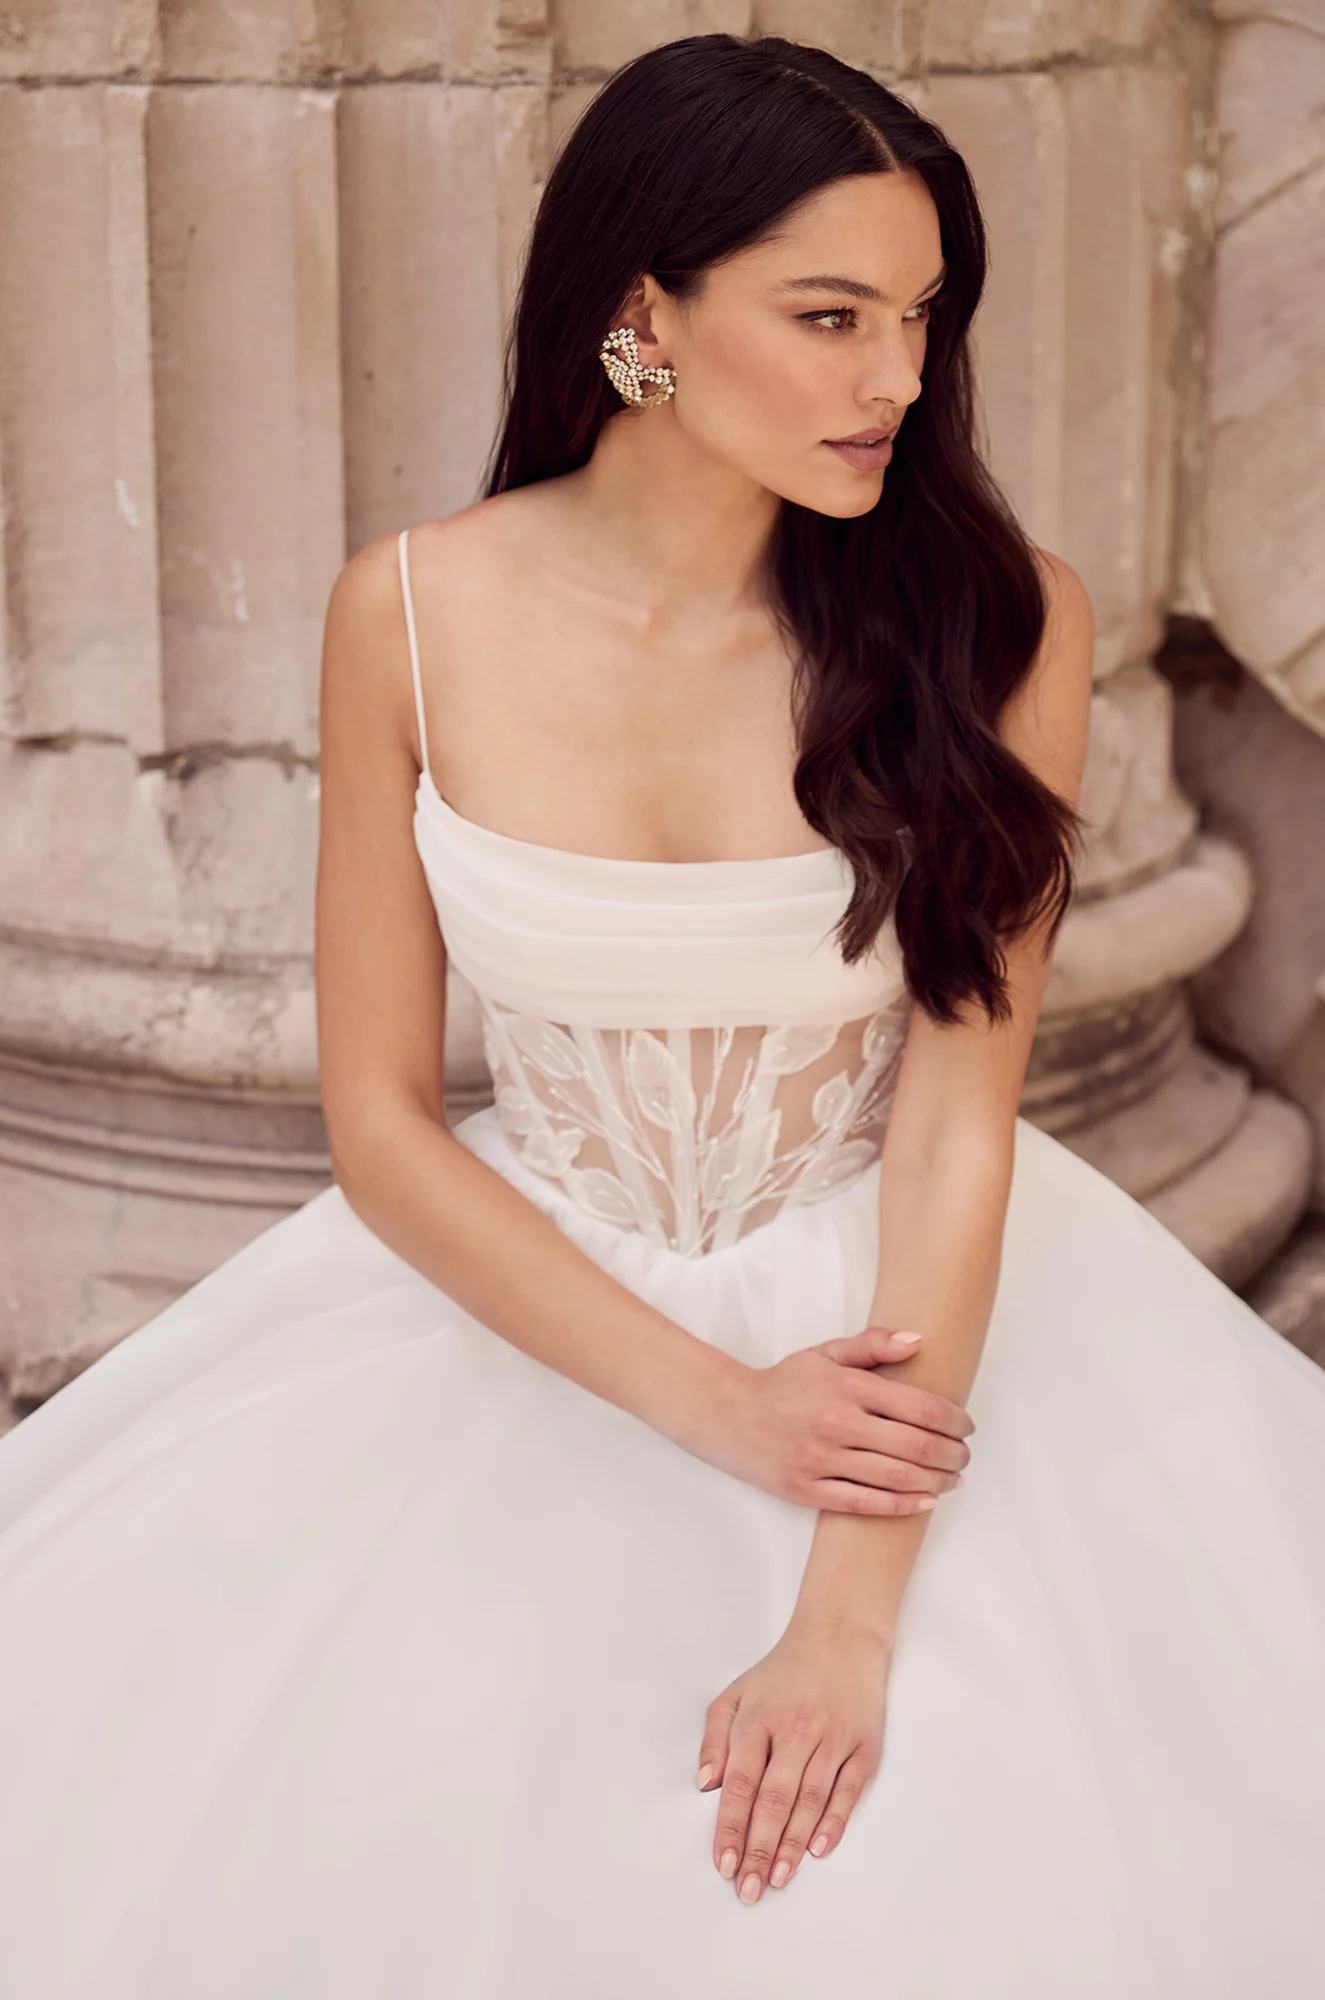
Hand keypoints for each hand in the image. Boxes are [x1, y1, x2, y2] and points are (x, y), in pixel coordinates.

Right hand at [697, 1325, 973, 1515]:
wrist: (727, 1413)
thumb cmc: (782, 1384)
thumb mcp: (825, 1354)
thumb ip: (872, 1345)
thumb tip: (917, 1340)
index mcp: (846, 1387)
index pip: (919, 1407)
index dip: (954, 1421)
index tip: (966, 1427)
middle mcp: (837, 1423)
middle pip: (916, 1446)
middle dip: (952, 1455)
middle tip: (965, 1457)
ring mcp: (821, 1460)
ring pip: (896, 1477)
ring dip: (936, 1481)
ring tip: (953, 1480)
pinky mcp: (807, 1489)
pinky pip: (864, 1503)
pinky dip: (902, 1505)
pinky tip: (925, 1501)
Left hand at [697, 1617, 889, 1903]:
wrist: (841, 1635)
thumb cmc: (784, 1672)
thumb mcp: (737, 1692)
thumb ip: (715, 1737)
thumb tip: (706, 1785)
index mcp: (758, 1717)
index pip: (741, 1782)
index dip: (731, 1826)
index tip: (724, 1864)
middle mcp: (795, 1728)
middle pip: (774, 1798)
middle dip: (760, 1849)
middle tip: (749, 1889)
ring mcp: (832, 1737)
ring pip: (809, 1800)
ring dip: (792, 1845)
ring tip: (778, 1879)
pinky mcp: (864, 1745)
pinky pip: (848, 1791)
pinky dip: (833, 1822)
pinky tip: (818, 1849)